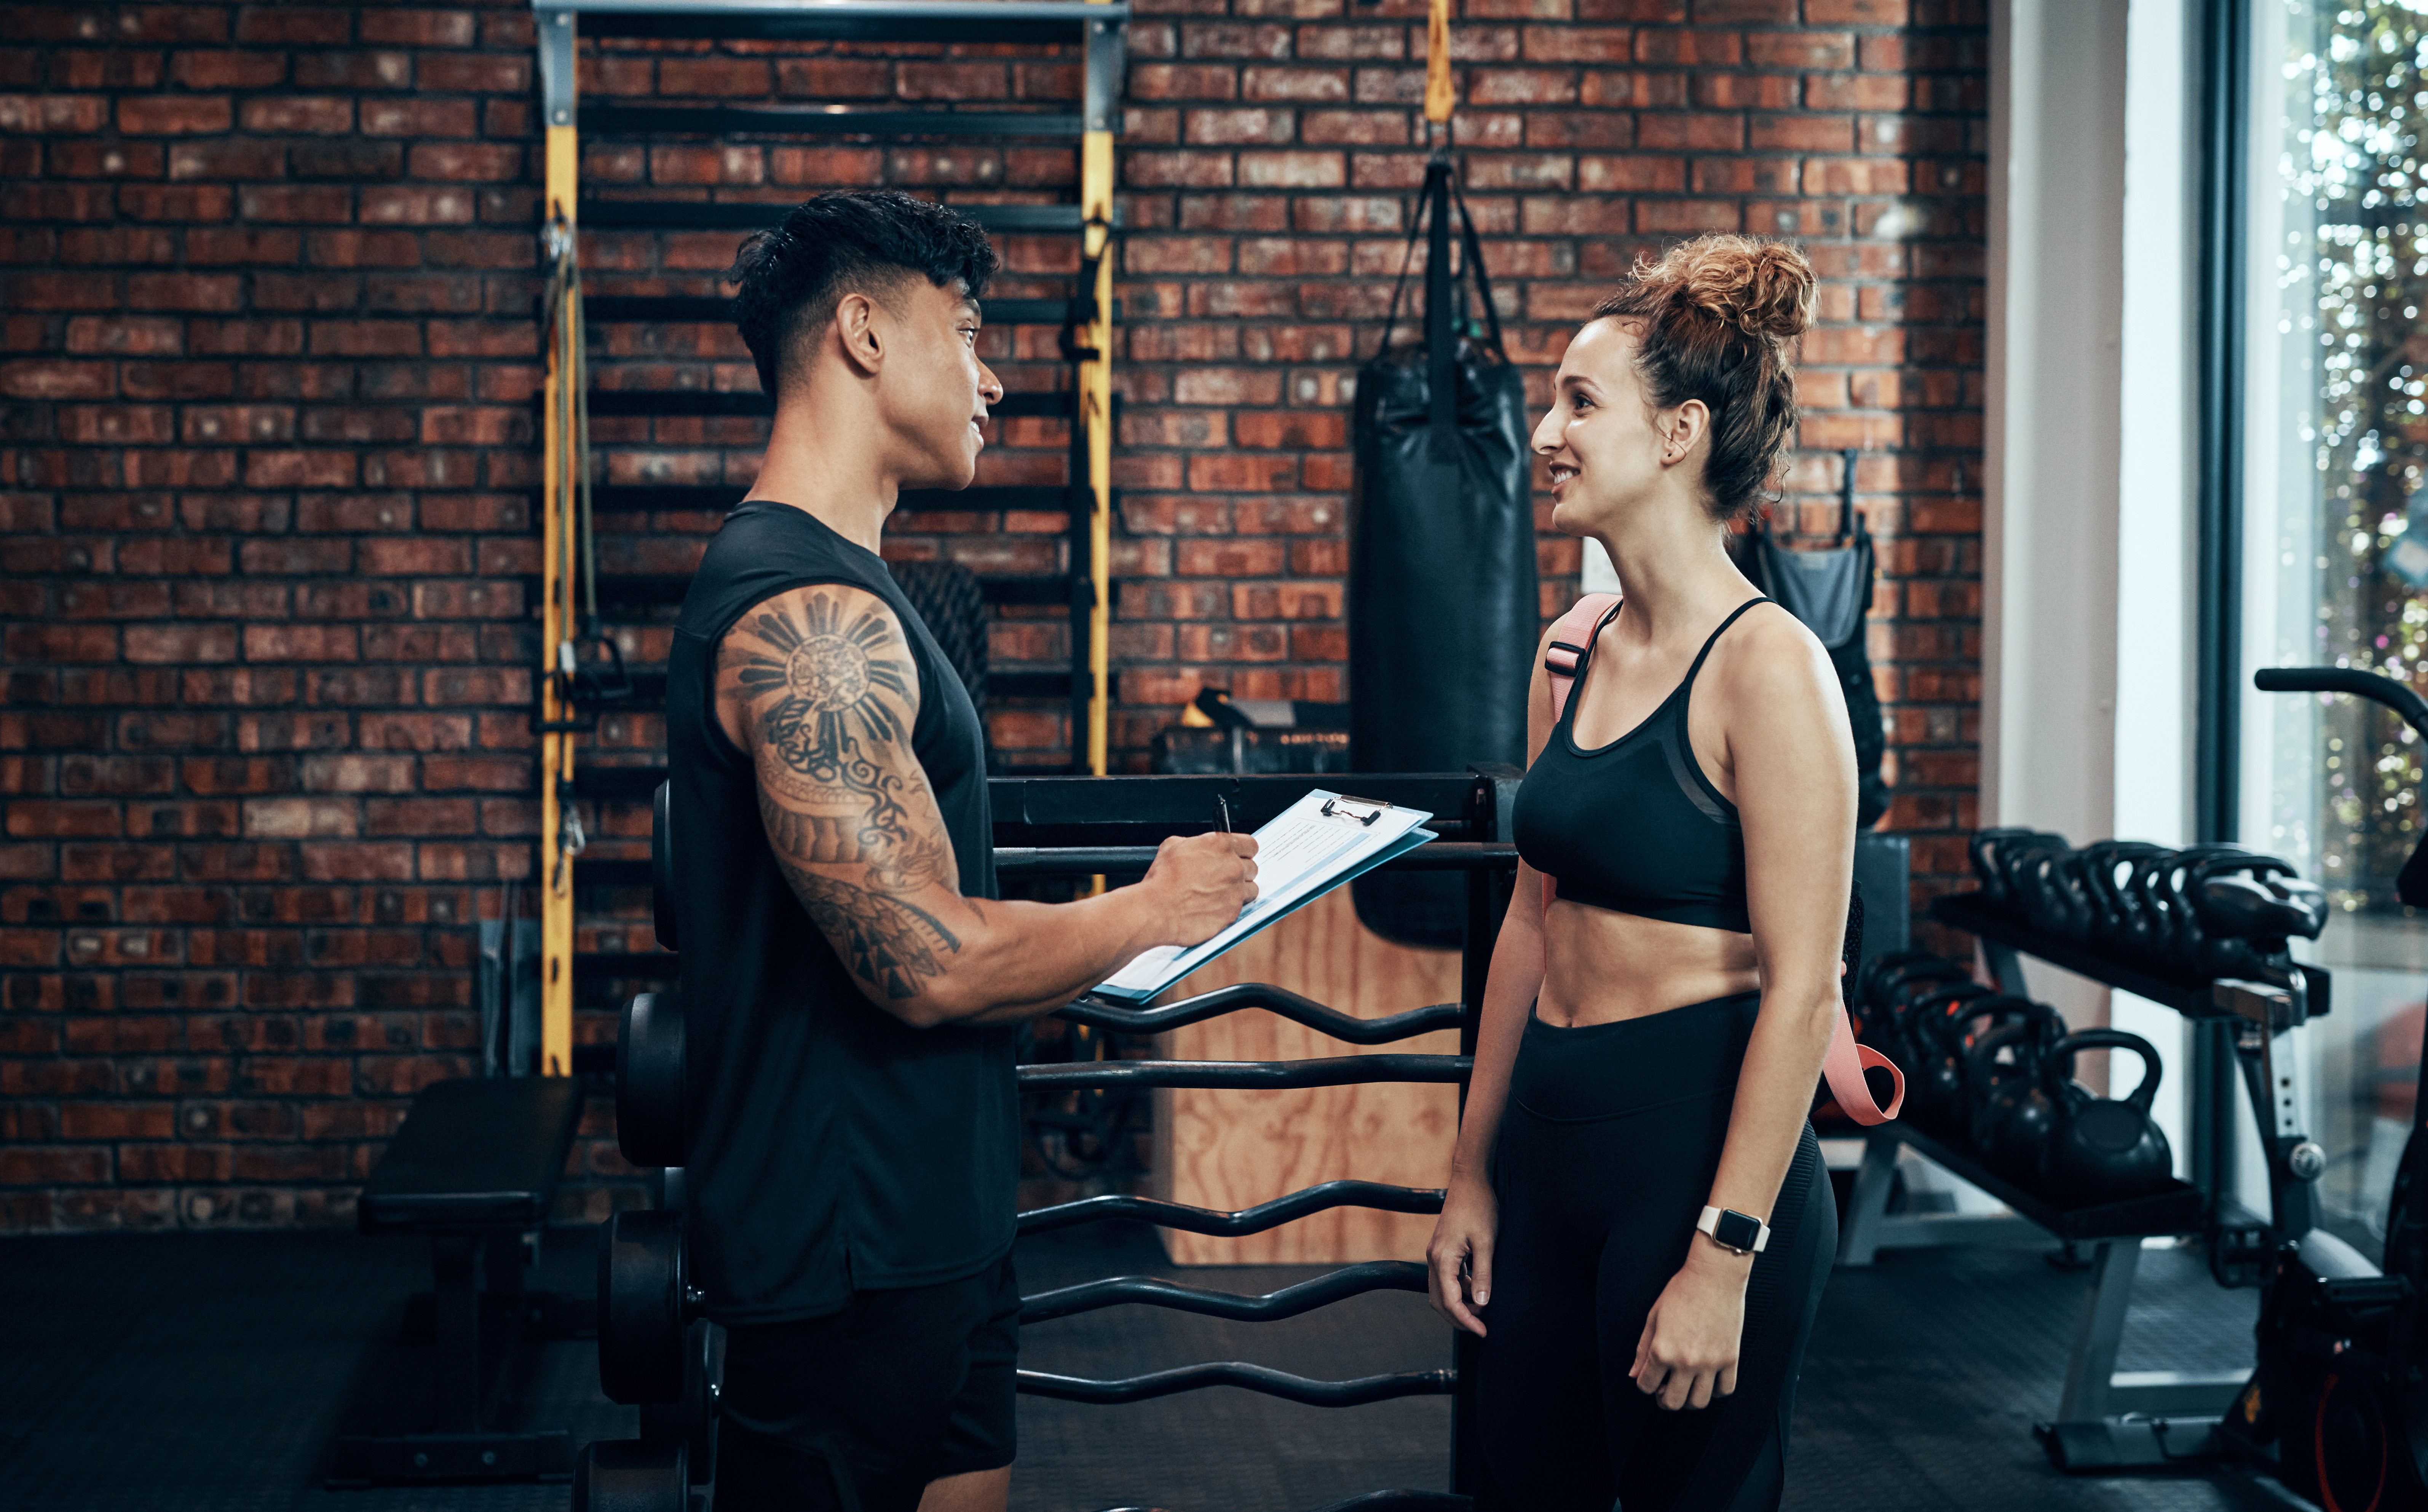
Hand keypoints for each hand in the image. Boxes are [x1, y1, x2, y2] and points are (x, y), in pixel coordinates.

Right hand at [1141, 831, 1257, 945]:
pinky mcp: (1232, 913)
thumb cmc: (1162, 879)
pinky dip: (1229, 908)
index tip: (1239, 855)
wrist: (1156, 909)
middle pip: (1252, 868)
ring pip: (1251, 889)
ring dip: (1239, 891)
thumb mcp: (1173, 846)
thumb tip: (1201, 848)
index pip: (1250, 845)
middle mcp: (1233, 867)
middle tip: (1225, 877)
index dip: (1243, 851)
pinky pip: (1240, 908)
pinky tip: (1213, 908)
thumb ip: (1196, 844)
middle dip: (1240, 872)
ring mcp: (1235, 891)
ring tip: (1220, 894)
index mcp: (1221, 845)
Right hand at [1425, 1173, 1495, 1335]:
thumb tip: (1482, 1304)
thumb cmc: (1479, 1207)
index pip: (1450, 1301)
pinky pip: (1447, 1278)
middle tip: (1481, 1328)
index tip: (1483, 1332)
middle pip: (1440, 1301)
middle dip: (1459, 1318)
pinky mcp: (1442, 1250)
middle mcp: (1433, 1258)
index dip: (1466, 1320)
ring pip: (1442, 1291)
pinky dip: (1460, 1290)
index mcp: (1442, 1258)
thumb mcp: (1486, 1243)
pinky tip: (1477, 1289)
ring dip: (1459, 1304)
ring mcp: (1436, 1254)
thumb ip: (1483, 1275)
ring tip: (1482, 1309)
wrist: (1470, 1180)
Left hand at [1628, 1241, 1748, 1409]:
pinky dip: (1715, 1390)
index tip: (1649, 1378)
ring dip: (1688, 1399)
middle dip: (1663, 1399)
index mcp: (1662, 1350)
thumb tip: (1635, 1374)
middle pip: (1672, 1402)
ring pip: (1698, 1402)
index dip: (1644, 1384)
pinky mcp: (1730, 1359)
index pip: (1646, 1386)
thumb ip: (1642, 1349)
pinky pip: (1724, 1390)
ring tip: (1685, 1386)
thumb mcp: (1653, 1317)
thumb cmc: (1683, 1291)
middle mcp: (1686, 1361)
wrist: (1714, 1277)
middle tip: (1665, 1390)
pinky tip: (1708, 1380)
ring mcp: (1710, 1363)